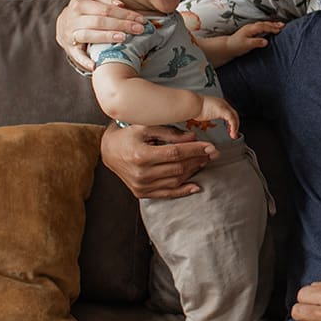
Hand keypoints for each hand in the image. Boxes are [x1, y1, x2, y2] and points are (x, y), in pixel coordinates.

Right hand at [56, 0, 145, 71]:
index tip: (141, 19)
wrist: (63, 22)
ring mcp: (70, 33)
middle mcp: (73, 18)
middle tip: (139, 29)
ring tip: (124, 38)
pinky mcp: (70, 48)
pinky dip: (85, 61)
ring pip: (89, 35)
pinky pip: (77, 55)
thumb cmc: (85, 8)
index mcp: (80, 3)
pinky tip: (95, 65)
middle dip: (121, 25)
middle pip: (99, 21)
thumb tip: (120, 5)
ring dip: (107, 37)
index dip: (124, 14)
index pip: (105, 9)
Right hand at [101, 123, 216, 198]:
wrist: (108, 151)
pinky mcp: (142, 193)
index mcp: (141, 155)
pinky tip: (196, 186)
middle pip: (178, 167)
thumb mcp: (146, 127)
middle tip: (212, 153)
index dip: (195, 150)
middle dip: (198, 159)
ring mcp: (141, 185)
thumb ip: (170, 132)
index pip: (176, 153)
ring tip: (204, 162)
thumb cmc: (128, 134)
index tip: (211, 147)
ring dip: (193, 171)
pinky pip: (167, 194)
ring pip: (176, 180)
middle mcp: (141, 173)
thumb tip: (193, 137)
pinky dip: (183, 191)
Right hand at [196, 95, 239, 139]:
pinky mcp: (223, 110)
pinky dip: (233, 127)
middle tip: (233, 133)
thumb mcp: (203, 112)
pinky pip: (232, 119)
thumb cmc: (194, 108)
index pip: (229, 112)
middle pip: (234, 114)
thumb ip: (207, 115)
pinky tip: (232, 132)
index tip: (229, 129)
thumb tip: (205, 119)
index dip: (231, 121)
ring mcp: (223, 106)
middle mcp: (222, 103)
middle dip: (234, 125)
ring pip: (234, 117)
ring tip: (233, 135)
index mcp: (218, 103)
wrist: (192, 104)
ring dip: (235, 127)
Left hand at [228, 21, 284, 57]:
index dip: (272, 28)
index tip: (279, 30)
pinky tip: (270, 28)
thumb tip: (266, 41)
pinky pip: (261, 27)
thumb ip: (256, 42)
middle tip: (283, 25)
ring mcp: (250, 29)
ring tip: (279, 25)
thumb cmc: (236, 45)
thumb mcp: (246, 45)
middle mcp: (251, 27)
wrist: (228, 46)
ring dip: (271, 24)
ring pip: (263, 25)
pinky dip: (268, 27)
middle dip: (274, 24)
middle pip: (264, 24)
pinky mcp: (251, 32)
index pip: (263, 27)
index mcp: (250, 29)